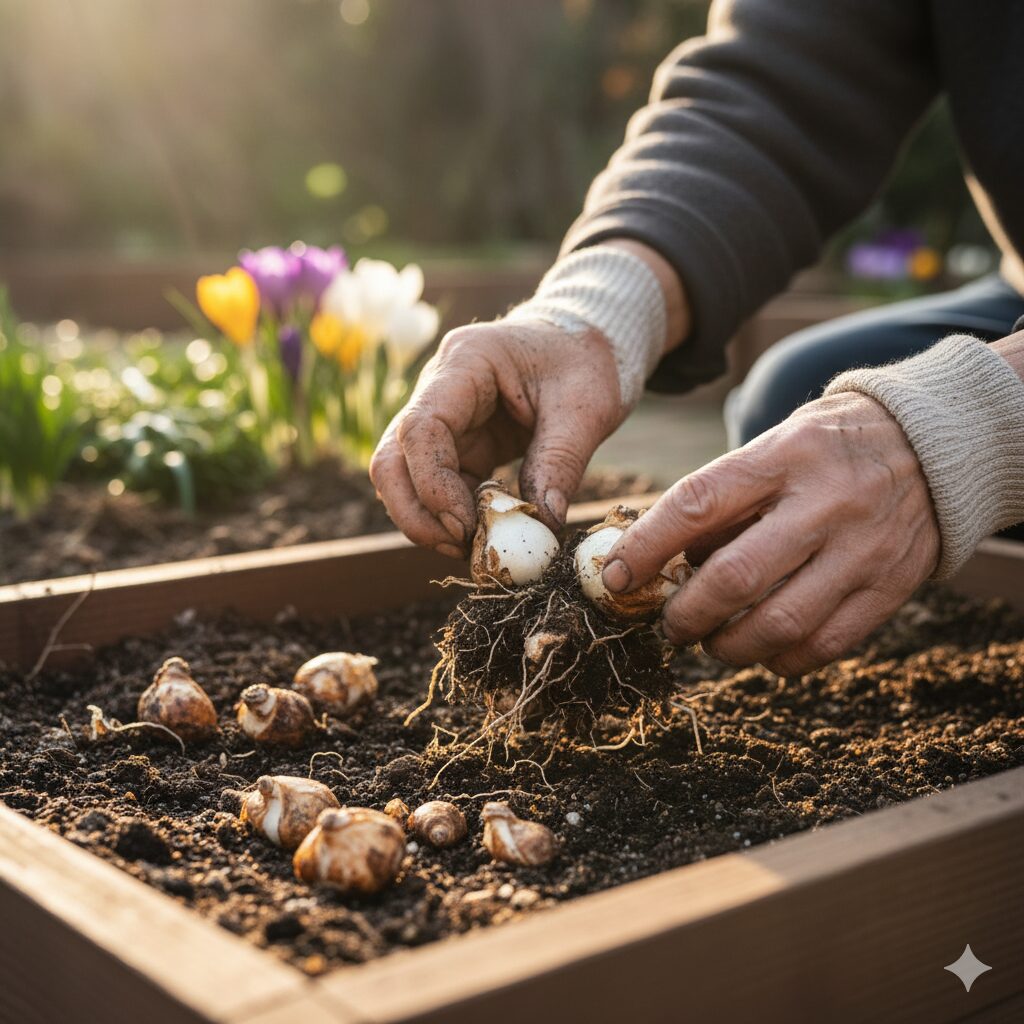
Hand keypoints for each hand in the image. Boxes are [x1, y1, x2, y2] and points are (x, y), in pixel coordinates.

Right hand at [370, 319, 622, 555]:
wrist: (586, 343)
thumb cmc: (587, 361)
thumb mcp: (587, 408)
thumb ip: (562, 461)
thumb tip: (544, 523)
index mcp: (466, 362)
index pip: (421, 427)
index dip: (432, 484)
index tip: (464, 526)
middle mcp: (438, 389)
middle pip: (392, 458)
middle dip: (415, 512)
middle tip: (458, 547)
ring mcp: (444, 419)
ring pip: (405, 478)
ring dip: (429, 520)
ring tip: (473, 547)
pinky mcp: (459, 445)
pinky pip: (437, 487)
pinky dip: (453, 516)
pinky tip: (484, 534)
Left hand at [602, 393, 940, 674]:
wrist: (932, 444)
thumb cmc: (825, 449)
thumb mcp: (771, 448)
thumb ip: (721, 501)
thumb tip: (663, 562)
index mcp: (782, 457)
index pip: (696, 505)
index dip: (646, 547)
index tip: (615, 578)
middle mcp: (823, 503)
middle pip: (735, 578)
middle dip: (684, 614)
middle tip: (668, 624)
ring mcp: (861, 549)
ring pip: (778, 624)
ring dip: (727, 646)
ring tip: (710, 640)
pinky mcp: (889, 588)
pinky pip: (824, 645)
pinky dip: (779, 659)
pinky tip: (761, 649)